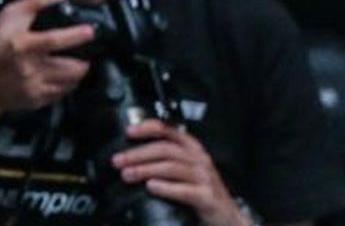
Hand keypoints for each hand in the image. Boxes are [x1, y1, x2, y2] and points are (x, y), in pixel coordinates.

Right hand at [0, 0, 95, 113]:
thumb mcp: (8, 17)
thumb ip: (35, 3)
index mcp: (22, 45)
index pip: (54, 40)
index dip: (75, 35)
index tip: (89, 31)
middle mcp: (30, 67)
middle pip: (72, 67)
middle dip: (84, 60)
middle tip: (83, 53)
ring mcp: (36, 87)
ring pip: (72, 82)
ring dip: (77, 72)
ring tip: (72, 64)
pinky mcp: (39, 100)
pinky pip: (63, 94)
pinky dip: (66, 84)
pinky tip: (57, 76)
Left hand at [112, 118, 245, 224]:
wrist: (226, 217)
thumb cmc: (200, 191)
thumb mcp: (184, 170)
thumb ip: (164, 160)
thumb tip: (130, 158)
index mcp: (192, 148)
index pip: (168, 130)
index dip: (147, 128)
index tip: (129, 132)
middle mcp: (199, 159)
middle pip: (165, 149)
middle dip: (138, 154)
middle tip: (118, 161)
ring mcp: (205, 178)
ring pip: (171, 167)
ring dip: (146, 169)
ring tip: (128, 174)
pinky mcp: (208, 197)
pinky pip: (185, 190)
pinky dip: (166, 187)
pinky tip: (151, 187)